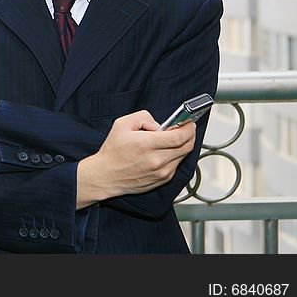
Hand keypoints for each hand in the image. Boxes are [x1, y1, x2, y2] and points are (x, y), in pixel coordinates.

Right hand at [77, 110, 196, 206]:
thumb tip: (159, 124)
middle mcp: (156, 160)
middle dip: (190, 135)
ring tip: (172, 139)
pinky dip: (175, 156)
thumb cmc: (112, 151)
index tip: (189, 122)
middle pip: (187, 146)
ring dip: (182, 145)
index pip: (179, 136)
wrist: (105, 176)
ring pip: (183, 156)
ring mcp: (161, 172)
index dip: (188, 128)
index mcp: (146, 144)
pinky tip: (165, 151)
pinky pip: (176, 165)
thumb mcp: (121, 124)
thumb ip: (143, 117)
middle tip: (185, 128)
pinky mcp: (162, 180)